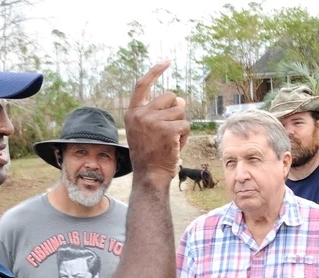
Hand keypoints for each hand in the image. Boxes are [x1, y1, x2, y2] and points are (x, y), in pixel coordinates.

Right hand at [124, 61, 190, 186]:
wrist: (149, 175)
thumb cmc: (151, 154)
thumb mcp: (147, 129)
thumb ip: (159, 112)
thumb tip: (181, 99)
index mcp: (132, 112)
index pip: (143, 85)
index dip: (155, 71)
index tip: (167, 61)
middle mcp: (140, 114)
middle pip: (170, 97)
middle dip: (176, 111)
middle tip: (169, 130)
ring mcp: (152, 121)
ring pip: (180, 111)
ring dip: (180, 126)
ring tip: (170, 140)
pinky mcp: (166, 130)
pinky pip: (186, 125)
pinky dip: (185, 136)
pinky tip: (175, 146)